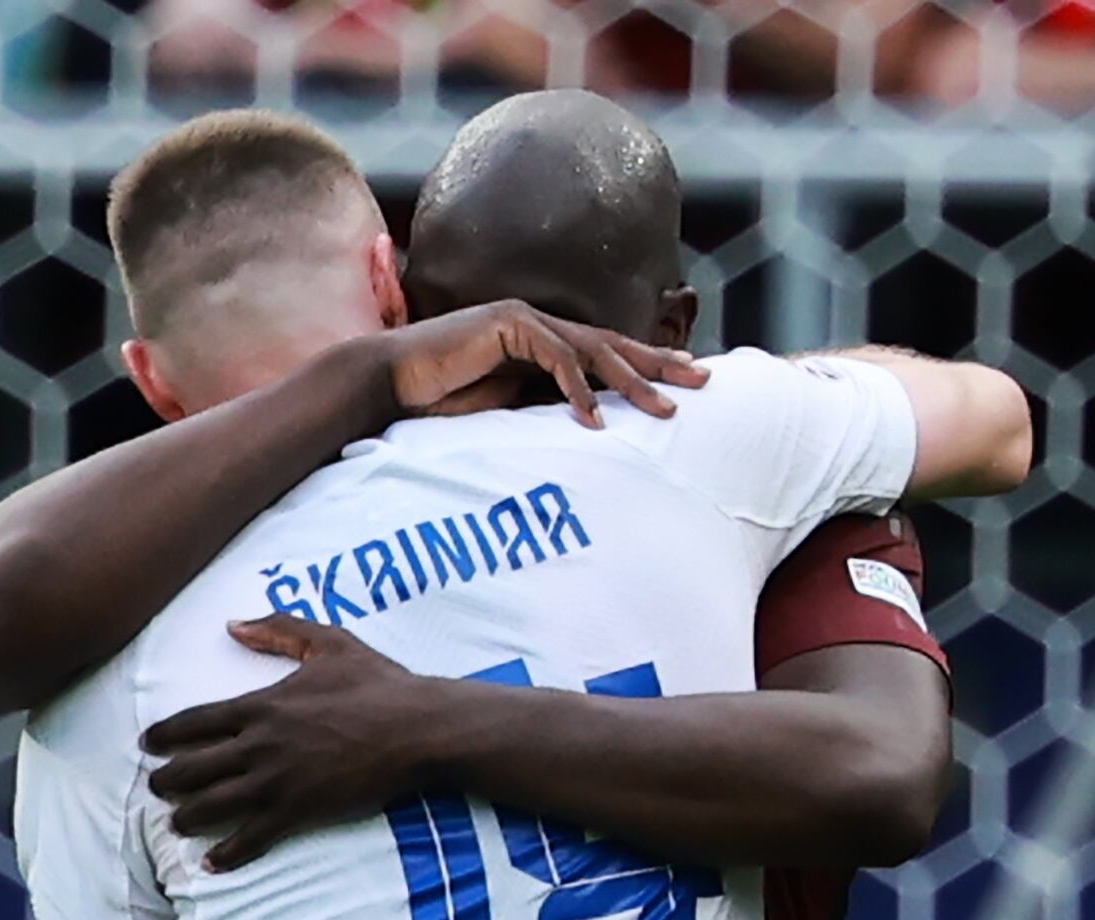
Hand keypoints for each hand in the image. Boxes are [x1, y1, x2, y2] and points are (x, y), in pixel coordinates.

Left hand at [143, 615, 441, 869]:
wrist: (419, 728)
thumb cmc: (378, 683)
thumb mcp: (329, 642)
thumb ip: (278, 630)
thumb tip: (233, 624)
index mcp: (261, 705)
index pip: (194, 722)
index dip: (164, 735)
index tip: (147, 743)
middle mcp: (260, 745)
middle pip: (192, 768)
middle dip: (165, 780)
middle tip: (155, 787)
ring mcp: (278, 781)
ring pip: (211, 805)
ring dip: (185, 817)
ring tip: (173, 823)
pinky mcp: (299, 811)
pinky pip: (252, 838)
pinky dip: (227, 853)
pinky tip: (211, 863)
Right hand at [382, 300, 707, 428]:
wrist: (392, 384)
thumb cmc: (441, 402)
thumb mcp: (509, 410)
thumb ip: (547, 407)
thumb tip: (594, 427)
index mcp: (541, 341)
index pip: (605, 351)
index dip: (646, 364)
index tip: (683, 380)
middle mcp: (538, 323)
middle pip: (613, 343)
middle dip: (659, 363)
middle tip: (702, 379)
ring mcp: (524, 318)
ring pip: (593, 349)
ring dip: (631, 381)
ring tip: (663, 408)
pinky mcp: (508, 323)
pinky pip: (556, 357)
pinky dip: (577, 389)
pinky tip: (595, 417)